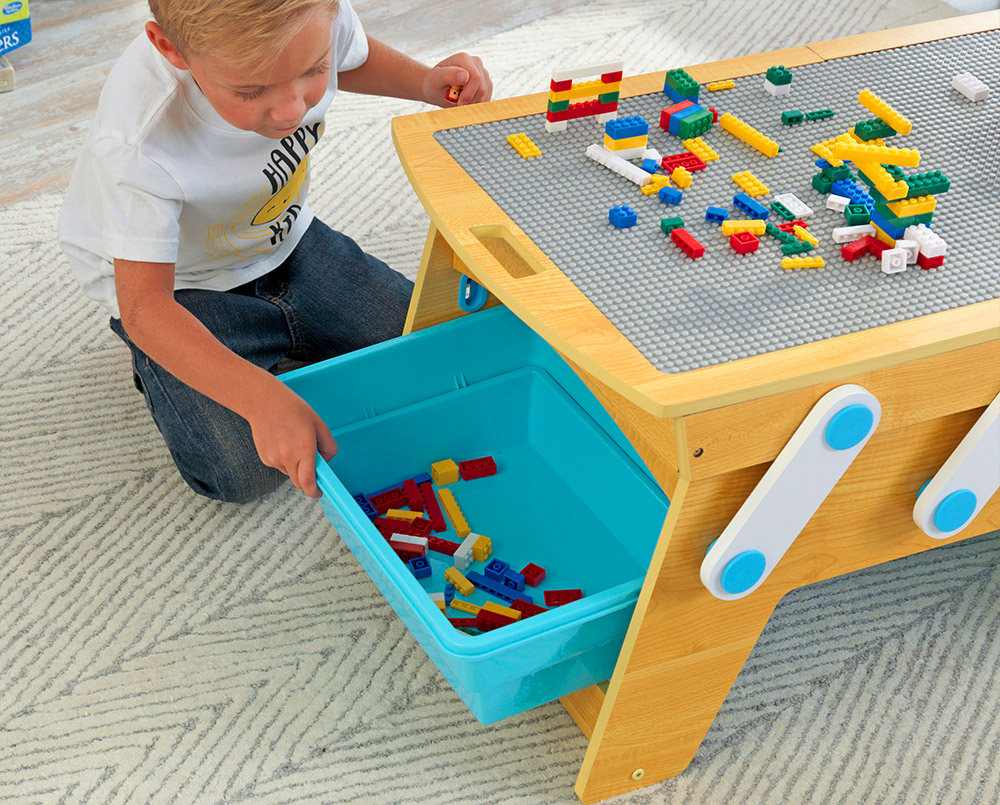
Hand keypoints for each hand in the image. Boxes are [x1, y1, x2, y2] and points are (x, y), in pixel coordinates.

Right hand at [245, 378, 337, 498]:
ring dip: (296, 466)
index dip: (315, 491)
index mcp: (303, 448)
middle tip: (311, 461)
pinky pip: (280, 466)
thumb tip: (325, 462)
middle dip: (308, 478)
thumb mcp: (319, 424)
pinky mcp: (265, 458)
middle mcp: (287, 457)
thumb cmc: (293, 410)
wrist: (263, 402)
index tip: (319, 492)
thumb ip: (328, 446)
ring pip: (290, 473)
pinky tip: (283, 441)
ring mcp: (274, 459)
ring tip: (294, 442)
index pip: (308, 482)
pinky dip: (286, 460)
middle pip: (300, 482)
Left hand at [424, 52, 491, 106]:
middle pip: (481, 88)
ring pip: (484, 95)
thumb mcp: (435, 79)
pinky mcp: (487, 84)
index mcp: (464, 58)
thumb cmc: (434, 83)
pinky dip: (476, 104)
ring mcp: (483, 73)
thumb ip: (448, 75)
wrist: (438, 89)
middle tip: (456, 101)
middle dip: (469, 99)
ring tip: (459, 98)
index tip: (458, 102)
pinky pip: (486, 99)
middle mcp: (476, 63)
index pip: (475, 77)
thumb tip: (465, 75)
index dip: (468, 94)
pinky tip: (466, 100)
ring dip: (471, 102)